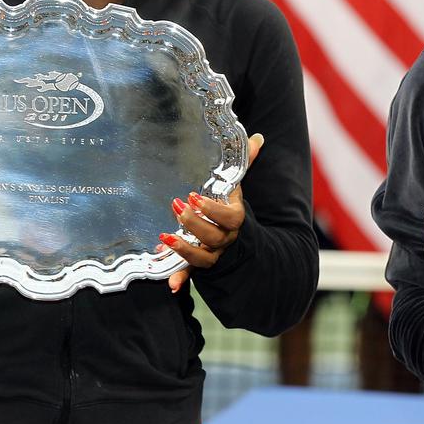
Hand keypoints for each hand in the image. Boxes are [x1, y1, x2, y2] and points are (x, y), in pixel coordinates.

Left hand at [162, 133, 263, 292]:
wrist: (239, 241)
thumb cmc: (231, 206)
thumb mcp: (236, 186)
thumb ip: (245, 162)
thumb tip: (258, 137)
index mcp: (236, 219)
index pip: (231, 218)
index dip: (213, 210)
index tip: (193, 197)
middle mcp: (227, 239)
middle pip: (215, 237)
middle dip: (195, 224)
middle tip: (177, 208)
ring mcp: (214, 254)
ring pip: (204, 258)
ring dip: (184, 249)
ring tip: (165, 237)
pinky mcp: (200, 264)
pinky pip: (193, 273)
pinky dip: (182, 278)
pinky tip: (171, 285)